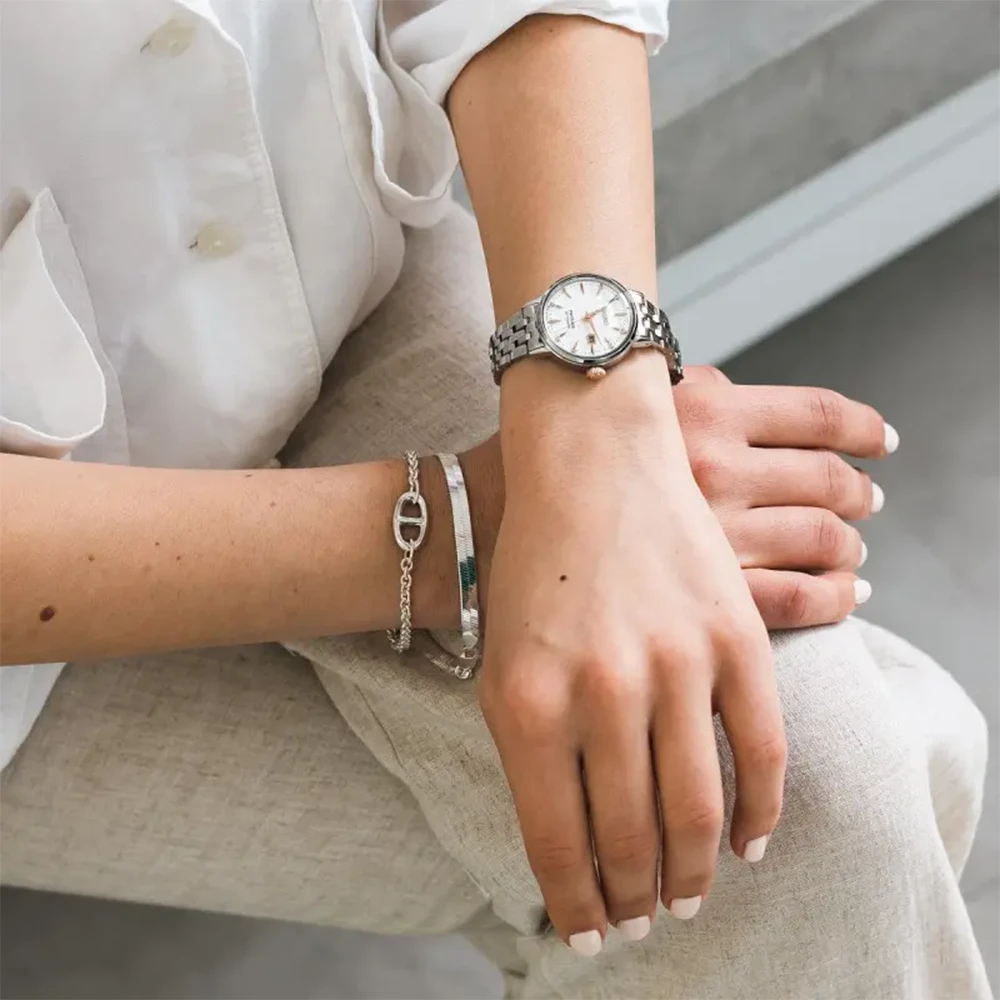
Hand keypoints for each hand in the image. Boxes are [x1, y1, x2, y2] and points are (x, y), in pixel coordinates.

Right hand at [460, 366, 890, 630]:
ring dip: (851, 548)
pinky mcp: (705, 601)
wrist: (486, 524)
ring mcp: (714, 534)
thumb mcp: (626, 410)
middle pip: (828, 481)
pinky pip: (799, 599)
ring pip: (823, 540)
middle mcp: (715, 464)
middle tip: (869, 502)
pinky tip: (845, 596)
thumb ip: (694, 403)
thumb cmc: (551, 466)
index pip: (817, 415)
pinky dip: (836, 598)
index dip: (862, 429)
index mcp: (702, 407)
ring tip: (853, 554)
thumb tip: (747, 412)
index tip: (881, 441)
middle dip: (859, 495)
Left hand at [481, 354, 778, 951]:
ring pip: (698, 810)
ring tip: (687, 898)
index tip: (589, 933)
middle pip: (629, 839)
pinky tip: (750, 845)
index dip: (576, 904)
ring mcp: (676, 662)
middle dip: (634, 898)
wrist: (590, 465)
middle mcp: (603, 690)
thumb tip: (569, 852)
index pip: (556, 842)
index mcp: (528, 701)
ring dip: (695, 873)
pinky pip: (763, 750)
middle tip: (639, 921)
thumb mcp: (502, 661)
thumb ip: (530, 757)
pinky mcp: (735, 636)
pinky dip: (761, 812)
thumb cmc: (534, 569)